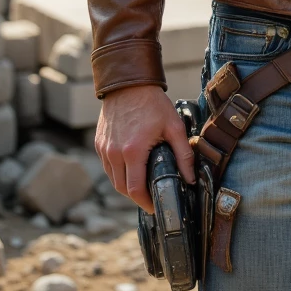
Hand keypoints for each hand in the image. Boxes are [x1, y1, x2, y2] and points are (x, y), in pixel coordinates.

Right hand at [94, 84, 194, 213]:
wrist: (128, 83)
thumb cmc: (153, 104)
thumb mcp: (174, 127)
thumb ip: (184, 155)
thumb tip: (190, 179)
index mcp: (133, 151)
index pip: (135, 190)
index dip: (146, 203)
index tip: (156, 207)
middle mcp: (114, 153)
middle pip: (122, 189)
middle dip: (137, 198)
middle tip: (152, 198)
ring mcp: (104, 149)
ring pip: (113, 179)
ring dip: (126, 186)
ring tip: (143, 185)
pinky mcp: (99, 143)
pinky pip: (108, 167)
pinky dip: (118, 173)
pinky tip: (131, 169)